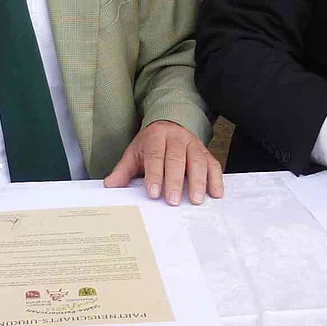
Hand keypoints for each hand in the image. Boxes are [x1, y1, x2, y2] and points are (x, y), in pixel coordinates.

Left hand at [105, 119, 223, 205]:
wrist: (169, 124)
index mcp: (156, 137)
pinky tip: (215, 193)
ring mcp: (193, 144)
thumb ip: (123, 170)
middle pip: (177, 159)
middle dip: (175, 181)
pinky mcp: (206, 152)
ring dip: (198, 181)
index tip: (154, 193)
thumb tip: (110, 186)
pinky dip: (216, 179)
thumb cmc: (151, 144)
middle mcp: (177, 138)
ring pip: (198, 161)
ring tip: (196, 200)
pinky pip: (213, 164)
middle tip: (173, 200)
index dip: (155, 175)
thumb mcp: (134, 153)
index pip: (155, 156)